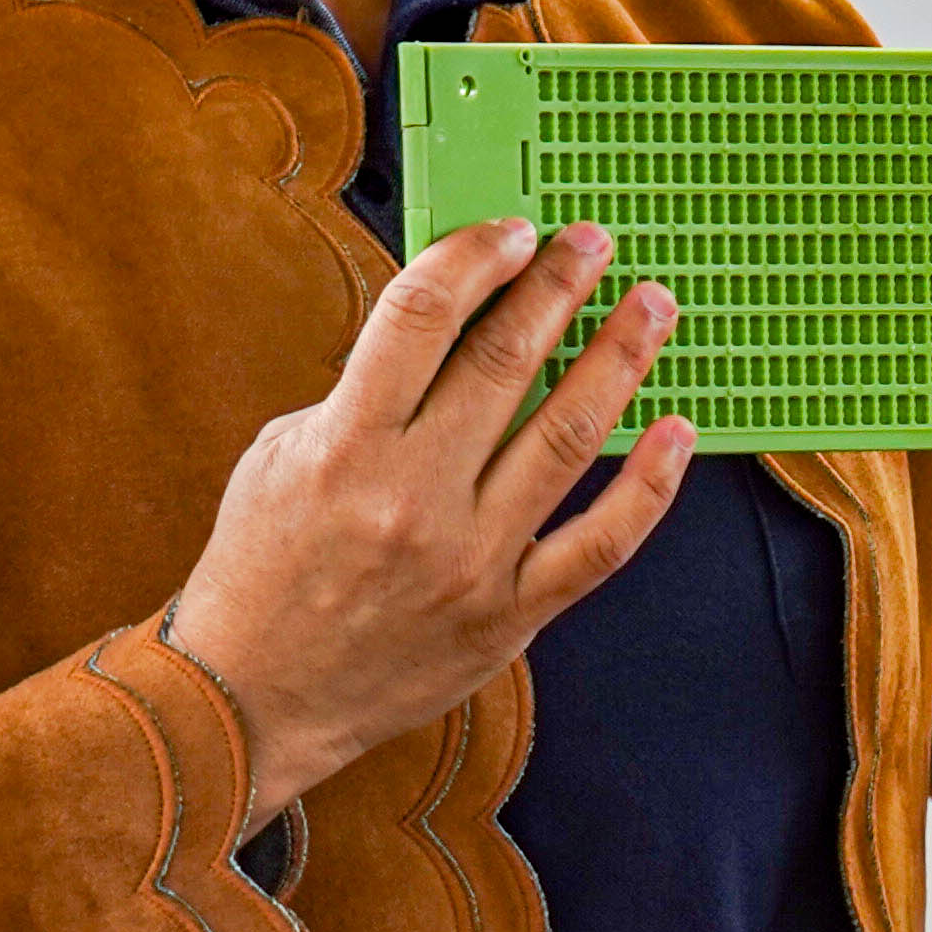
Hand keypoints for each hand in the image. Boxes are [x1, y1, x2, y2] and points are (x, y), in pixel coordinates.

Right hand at [162, 220, 700, 815]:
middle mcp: (413, 499)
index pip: (422, 316)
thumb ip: (361, 394)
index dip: (477, 256)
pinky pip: (600, 545)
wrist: (253, 698)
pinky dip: (650, 487)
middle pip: (506, 362)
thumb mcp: (280, 455)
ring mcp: (470, 561)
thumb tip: (447, 331)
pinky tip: (677, 433)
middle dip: (559, 287)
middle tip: (593, 245)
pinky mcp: (508, 617)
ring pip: (568, 439)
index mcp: (345, 447)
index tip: (513, 232)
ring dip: (619, 360)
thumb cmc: (262, 570)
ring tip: (652, 308)